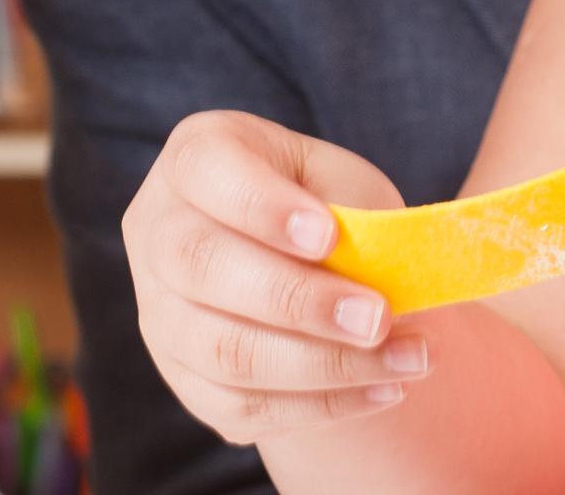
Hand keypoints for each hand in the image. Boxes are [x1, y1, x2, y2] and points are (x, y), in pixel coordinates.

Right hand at [122, 110, 431, 445]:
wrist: (318, 265)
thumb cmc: (330, 207)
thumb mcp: (344, 186)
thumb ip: (349, 217)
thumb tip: (378, 273)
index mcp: (196, 158)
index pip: (208, 170)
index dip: (263, 206)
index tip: (328, 234)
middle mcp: (158, 231)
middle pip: (203, 268)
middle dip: (299, 300)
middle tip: (379, 317)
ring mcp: (159, 311)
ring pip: (223, 350)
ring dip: (324, 364)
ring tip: (407, 357)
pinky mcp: (183, 378)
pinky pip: (241, 406)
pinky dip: (321, 404)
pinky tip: (383, 389)